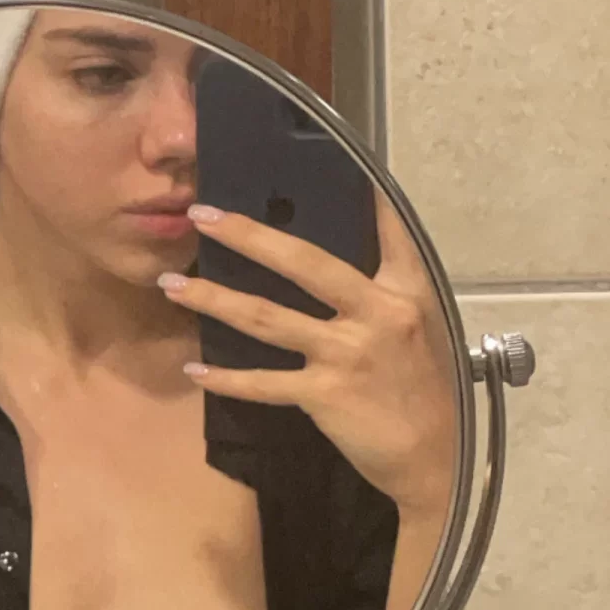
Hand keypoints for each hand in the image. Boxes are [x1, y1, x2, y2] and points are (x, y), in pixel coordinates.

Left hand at [160, 193, 457, 521]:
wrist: (435, 459)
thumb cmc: (425, 391)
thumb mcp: (421, 329)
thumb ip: (382, 294)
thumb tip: (334, 267)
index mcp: (406, 291)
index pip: (387, 228)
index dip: (362, 192)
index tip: (328, 150)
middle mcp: (378, 313)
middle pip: (302, 263)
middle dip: (247, 235)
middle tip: (202, 215)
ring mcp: (349, 354)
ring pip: (268, 318)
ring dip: (215, 300)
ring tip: (173, 286)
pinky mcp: (325, 394)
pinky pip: (264, 382)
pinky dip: (228, 378)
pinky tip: (197, 370)